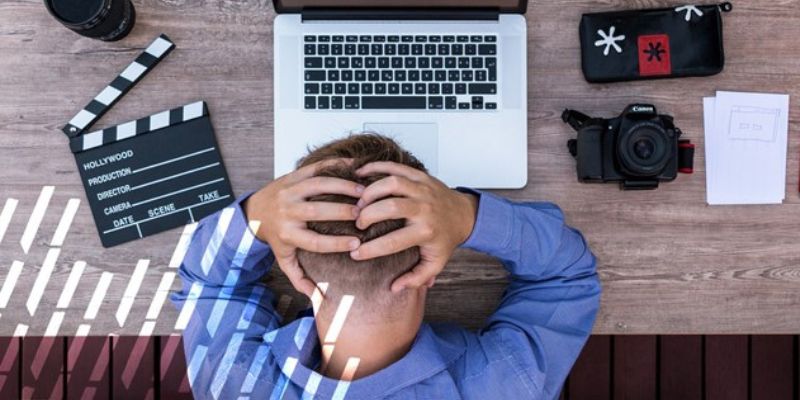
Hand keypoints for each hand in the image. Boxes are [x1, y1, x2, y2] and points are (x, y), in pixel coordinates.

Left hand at [244, 159, 364, 296]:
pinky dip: (335, 166)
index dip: (337, 243)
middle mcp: (288, 212)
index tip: (357, 244)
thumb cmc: (276, 237)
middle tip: (363, 214)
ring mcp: (290, 191)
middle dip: (342, 212)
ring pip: (318, 185)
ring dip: (342, 187)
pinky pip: (315, 168)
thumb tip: (316, 298)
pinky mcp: (293, 175)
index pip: (315, 241)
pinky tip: (354, 168)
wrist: (255, 211)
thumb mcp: (284, 259)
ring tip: (363, 192)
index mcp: (288, 234)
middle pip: (317, 211)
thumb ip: (300, 278)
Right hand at [351, 162, 478, 292]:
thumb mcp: (435, 263)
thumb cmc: (445, 240)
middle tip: (357, 223)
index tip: (354, 254)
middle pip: (390, 207)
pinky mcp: (420, 176)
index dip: (370, 250)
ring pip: (391, 183)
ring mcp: (422, 189)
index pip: (392, 242)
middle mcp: (424, 209)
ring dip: (370, 191)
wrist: (465, 215)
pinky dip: (375, 167)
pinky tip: (360, 174)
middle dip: (368, 215)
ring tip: (358, 202)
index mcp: (426, 232)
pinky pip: (395, 167)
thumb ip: (416, 278)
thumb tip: (393, 288)